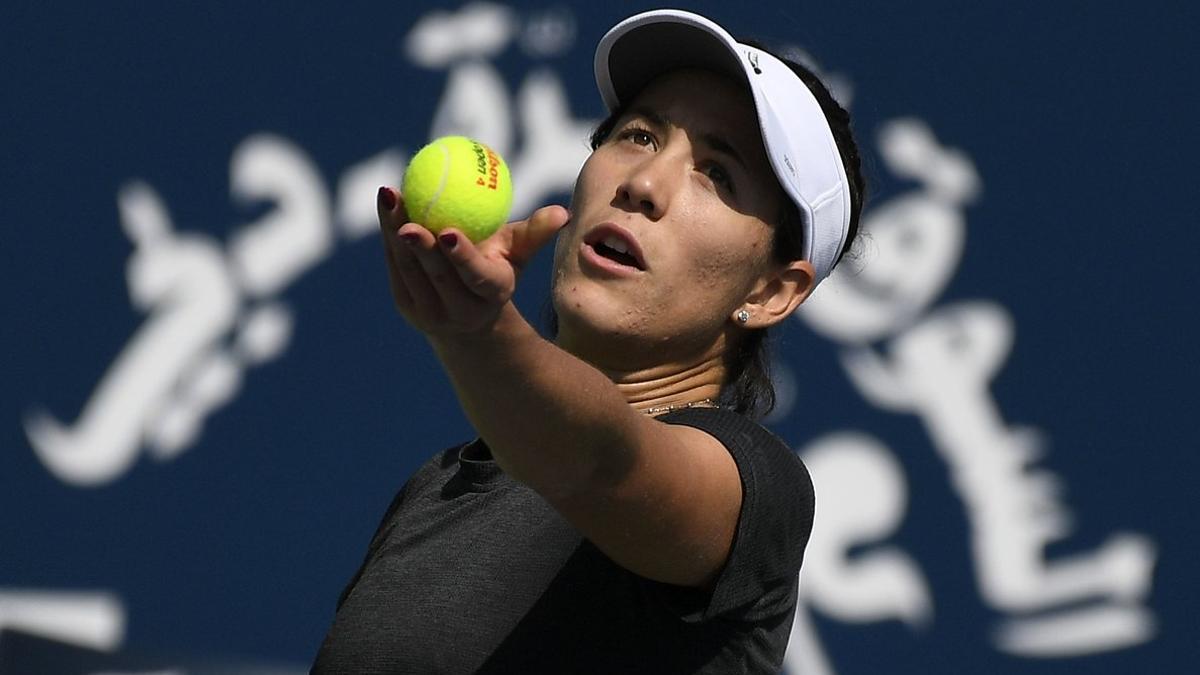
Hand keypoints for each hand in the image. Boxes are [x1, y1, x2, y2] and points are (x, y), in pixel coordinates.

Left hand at [377, 186, 568, 336]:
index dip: (461, 256)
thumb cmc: (499, 269)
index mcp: (490, 294)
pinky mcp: (406, 305)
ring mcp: (428, 311)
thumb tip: (563, 213)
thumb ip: (536, 233)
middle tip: (407, 215)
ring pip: (409, 267)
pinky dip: (389, 233)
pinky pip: (396, 265)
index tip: (447, 231)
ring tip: (389, 195)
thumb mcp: (518, 254)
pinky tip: (387, 203)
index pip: (474, 276)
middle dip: (419, 246)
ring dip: (394, 230)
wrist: (471, 320)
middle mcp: (458, 309)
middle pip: (435, 274)